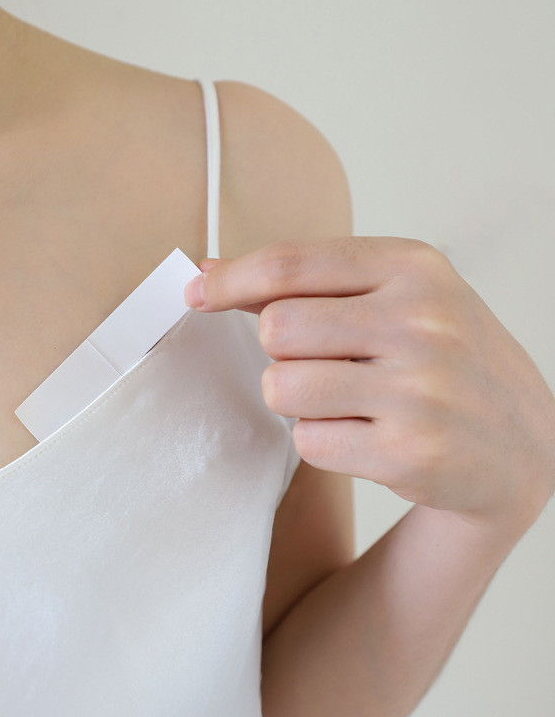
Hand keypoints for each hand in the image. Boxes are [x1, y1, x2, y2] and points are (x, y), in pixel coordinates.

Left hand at [184, 237, 554, 534]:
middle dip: (282, 350)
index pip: (290, 263)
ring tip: (347, 400)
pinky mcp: (409, 453)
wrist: (518, 441)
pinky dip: (323, 441)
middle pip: (276, 328)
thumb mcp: (394, 296)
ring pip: (282, 388)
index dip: (230, 280)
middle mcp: (423, 322)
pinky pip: (308, 442)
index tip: (197, 293)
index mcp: (414, 267)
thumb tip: (207, 273)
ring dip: (298, 400)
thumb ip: (305, 282)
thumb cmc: (439, 358)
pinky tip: (368, 435)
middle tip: (324, 361)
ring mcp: (420, 390)